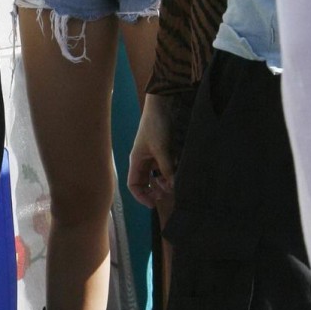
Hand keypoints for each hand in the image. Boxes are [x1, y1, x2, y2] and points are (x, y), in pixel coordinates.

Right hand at [128, 94, 177, 213]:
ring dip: (163, 183)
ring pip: (156, 176)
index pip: (133, 184)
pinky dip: (170, 173)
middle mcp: (144, 160)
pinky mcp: (164, 151)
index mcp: (136, 160)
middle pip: (145, 182)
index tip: (153, 204)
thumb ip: (166, 168)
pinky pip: (165, 168)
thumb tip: (172, 186)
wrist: (162, 105)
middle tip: (166, 194)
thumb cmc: (156, 126)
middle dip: (154, 191)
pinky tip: (177, 173)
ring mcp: (154, 156)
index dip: (141, 196)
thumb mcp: (161, 149)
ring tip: (172, 184)